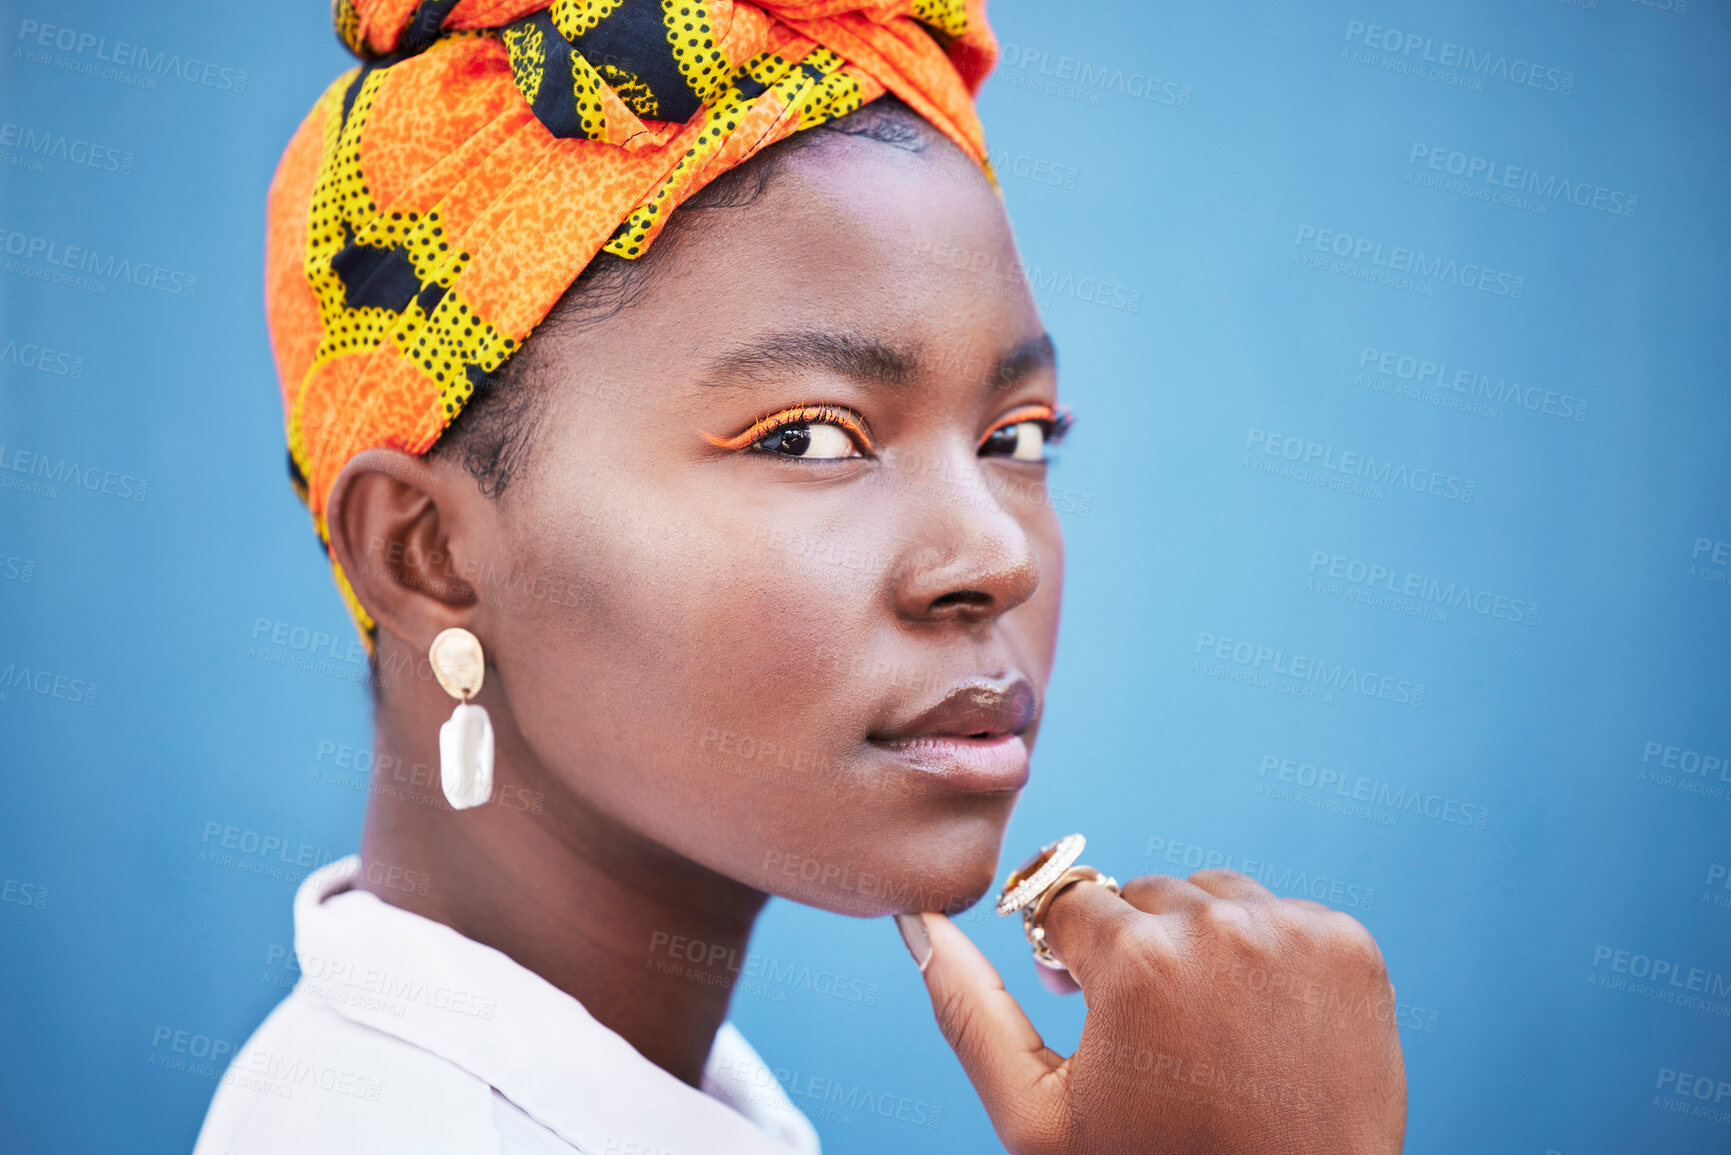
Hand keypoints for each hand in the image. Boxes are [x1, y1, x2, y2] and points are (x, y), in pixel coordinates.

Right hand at [899, 869, 1405, 1153]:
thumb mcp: (1037, 1117)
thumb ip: (966, 1009)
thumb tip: (915, 922)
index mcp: (1134, 958)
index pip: (1068, 904)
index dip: (1069, 964)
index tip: (1092, 1014)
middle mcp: (1219, 925)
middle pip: (1140, 895)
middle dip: (1132, 952)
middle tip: (1152, 1039)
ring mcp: (1294, 932)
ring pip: (1211, 895)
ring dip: (1198, 943)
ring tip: (1208, 1031)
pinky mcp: (1350, 946)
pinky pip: (1281, 913)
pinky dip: (1266, 955)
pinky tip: (1262, 1027)